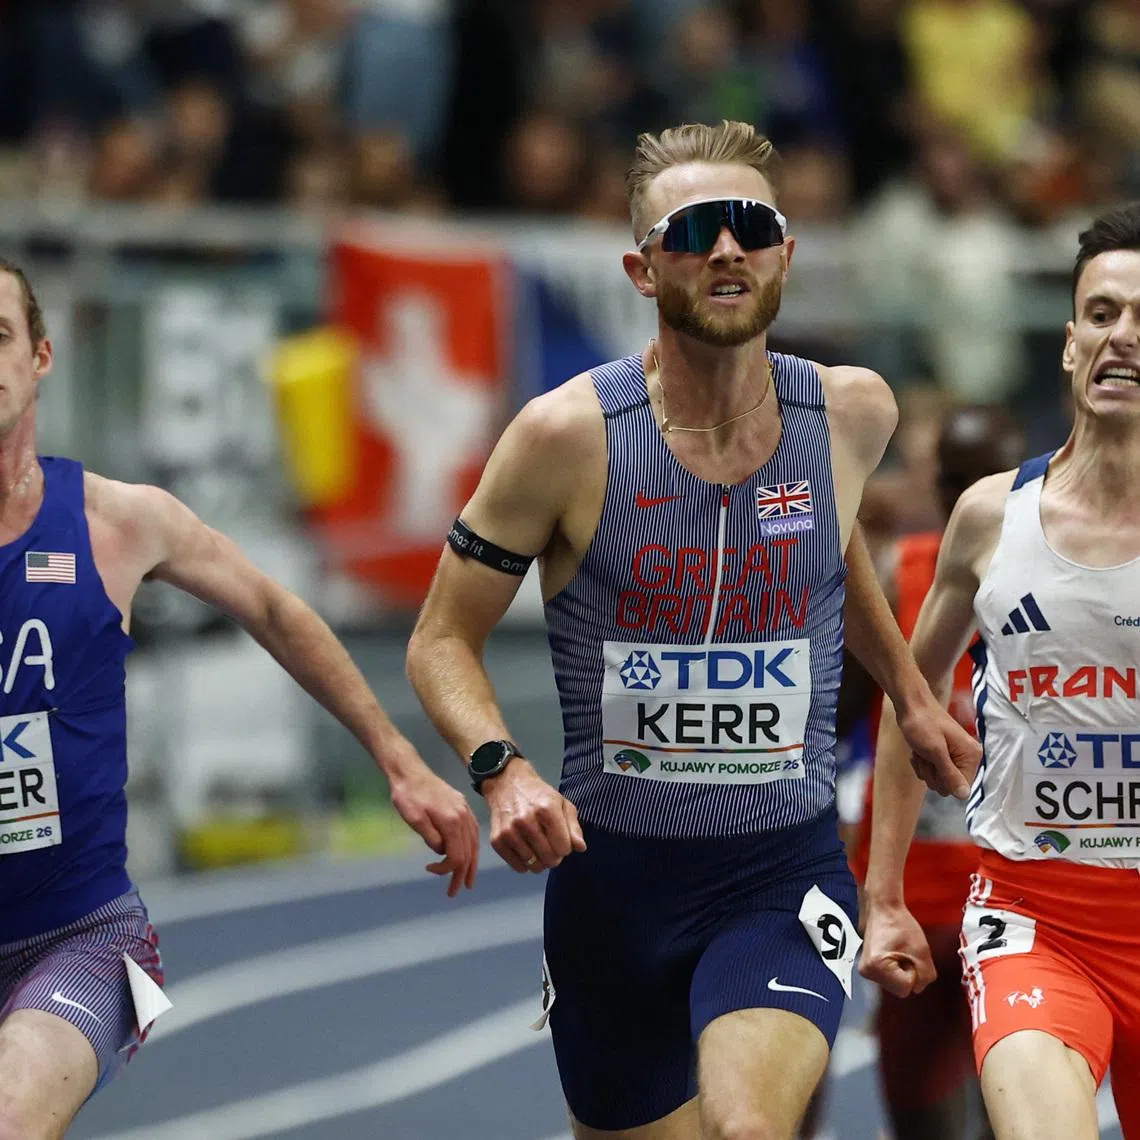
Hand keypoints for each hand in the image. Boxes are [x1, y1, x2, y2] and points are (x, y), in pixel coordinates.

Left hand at [388, 764, 479, 896]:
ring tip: (467, 879)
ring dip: (470, 863)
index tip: (430, 870)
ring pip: (474, 843)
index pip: (457, 855)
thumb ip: (431, 838)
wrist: (410, 772)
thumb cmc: (408, 796)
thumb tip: (442, 852)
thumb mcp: (414, 819)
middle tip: (454, 891)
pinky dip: (472, 847)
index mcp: (452, 821)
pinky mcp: (462, 806)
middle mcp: (463, 817)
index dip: (446, 870)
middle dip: (462, 874)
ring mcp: (464, 811)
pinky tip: (468, 854)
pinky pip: (472, 832)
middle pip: (469, 852)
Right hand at [482, 757, 586, 872]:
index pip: (563, 848)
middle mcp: (526, 821)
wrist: (506, 783)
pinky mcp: (497, 840)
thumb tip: (580, 848)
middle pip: (549, 859)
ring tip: (537, 847)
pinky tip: (526, 851)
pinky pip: (517, 866)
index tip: (561, 840)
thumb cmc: (538, 795)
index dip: (565, 847)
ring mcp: (509, 831)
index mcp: (546, 810)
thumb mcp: (562, 804)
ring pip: (534, 866)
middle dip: (554, 857)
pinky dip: (525, 864)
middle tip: (550, 845)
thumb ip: (573, 826)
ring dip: (539, 861)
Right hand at [859, 899, 936, 997]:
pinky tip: (892, 952)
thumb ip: (926, 976)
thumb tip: (918, 987)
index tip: (908, 953)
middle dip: (907, 973)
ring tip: (897, 950)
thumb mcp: (922, 951)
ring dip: (901, 971)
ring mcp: (865, 970)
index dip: (914, 971)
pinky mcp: (867, 967)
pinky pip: (888, 978)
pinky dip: (894, 969)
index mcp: (877, 966)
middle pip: (899, 989)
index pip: (907, 988)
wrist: (884, 908)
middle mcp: (866, 971)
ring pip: (894, 985)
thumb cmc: (900, 924)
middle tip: (903, 952)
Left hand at [897, 696, 981, 799]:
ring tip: (921, 751)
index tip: (933, 764)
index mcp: (972, 755)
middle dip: (932, 774)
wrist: (910, 705)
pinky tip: (917, 752)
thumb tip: (965, 796)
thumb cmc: (922, 723)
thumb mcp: (935, 751)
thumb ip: (950, 774)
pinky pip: (932, 772)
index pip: (962, 787)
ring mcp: (955, 756)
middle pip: (949, 786)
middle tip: (925, 755)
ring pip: (938, 780)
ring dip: (924, 768)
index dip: (943, 780)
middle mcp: (967, 758)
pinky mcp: (943, 755)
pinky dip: (921, 764)